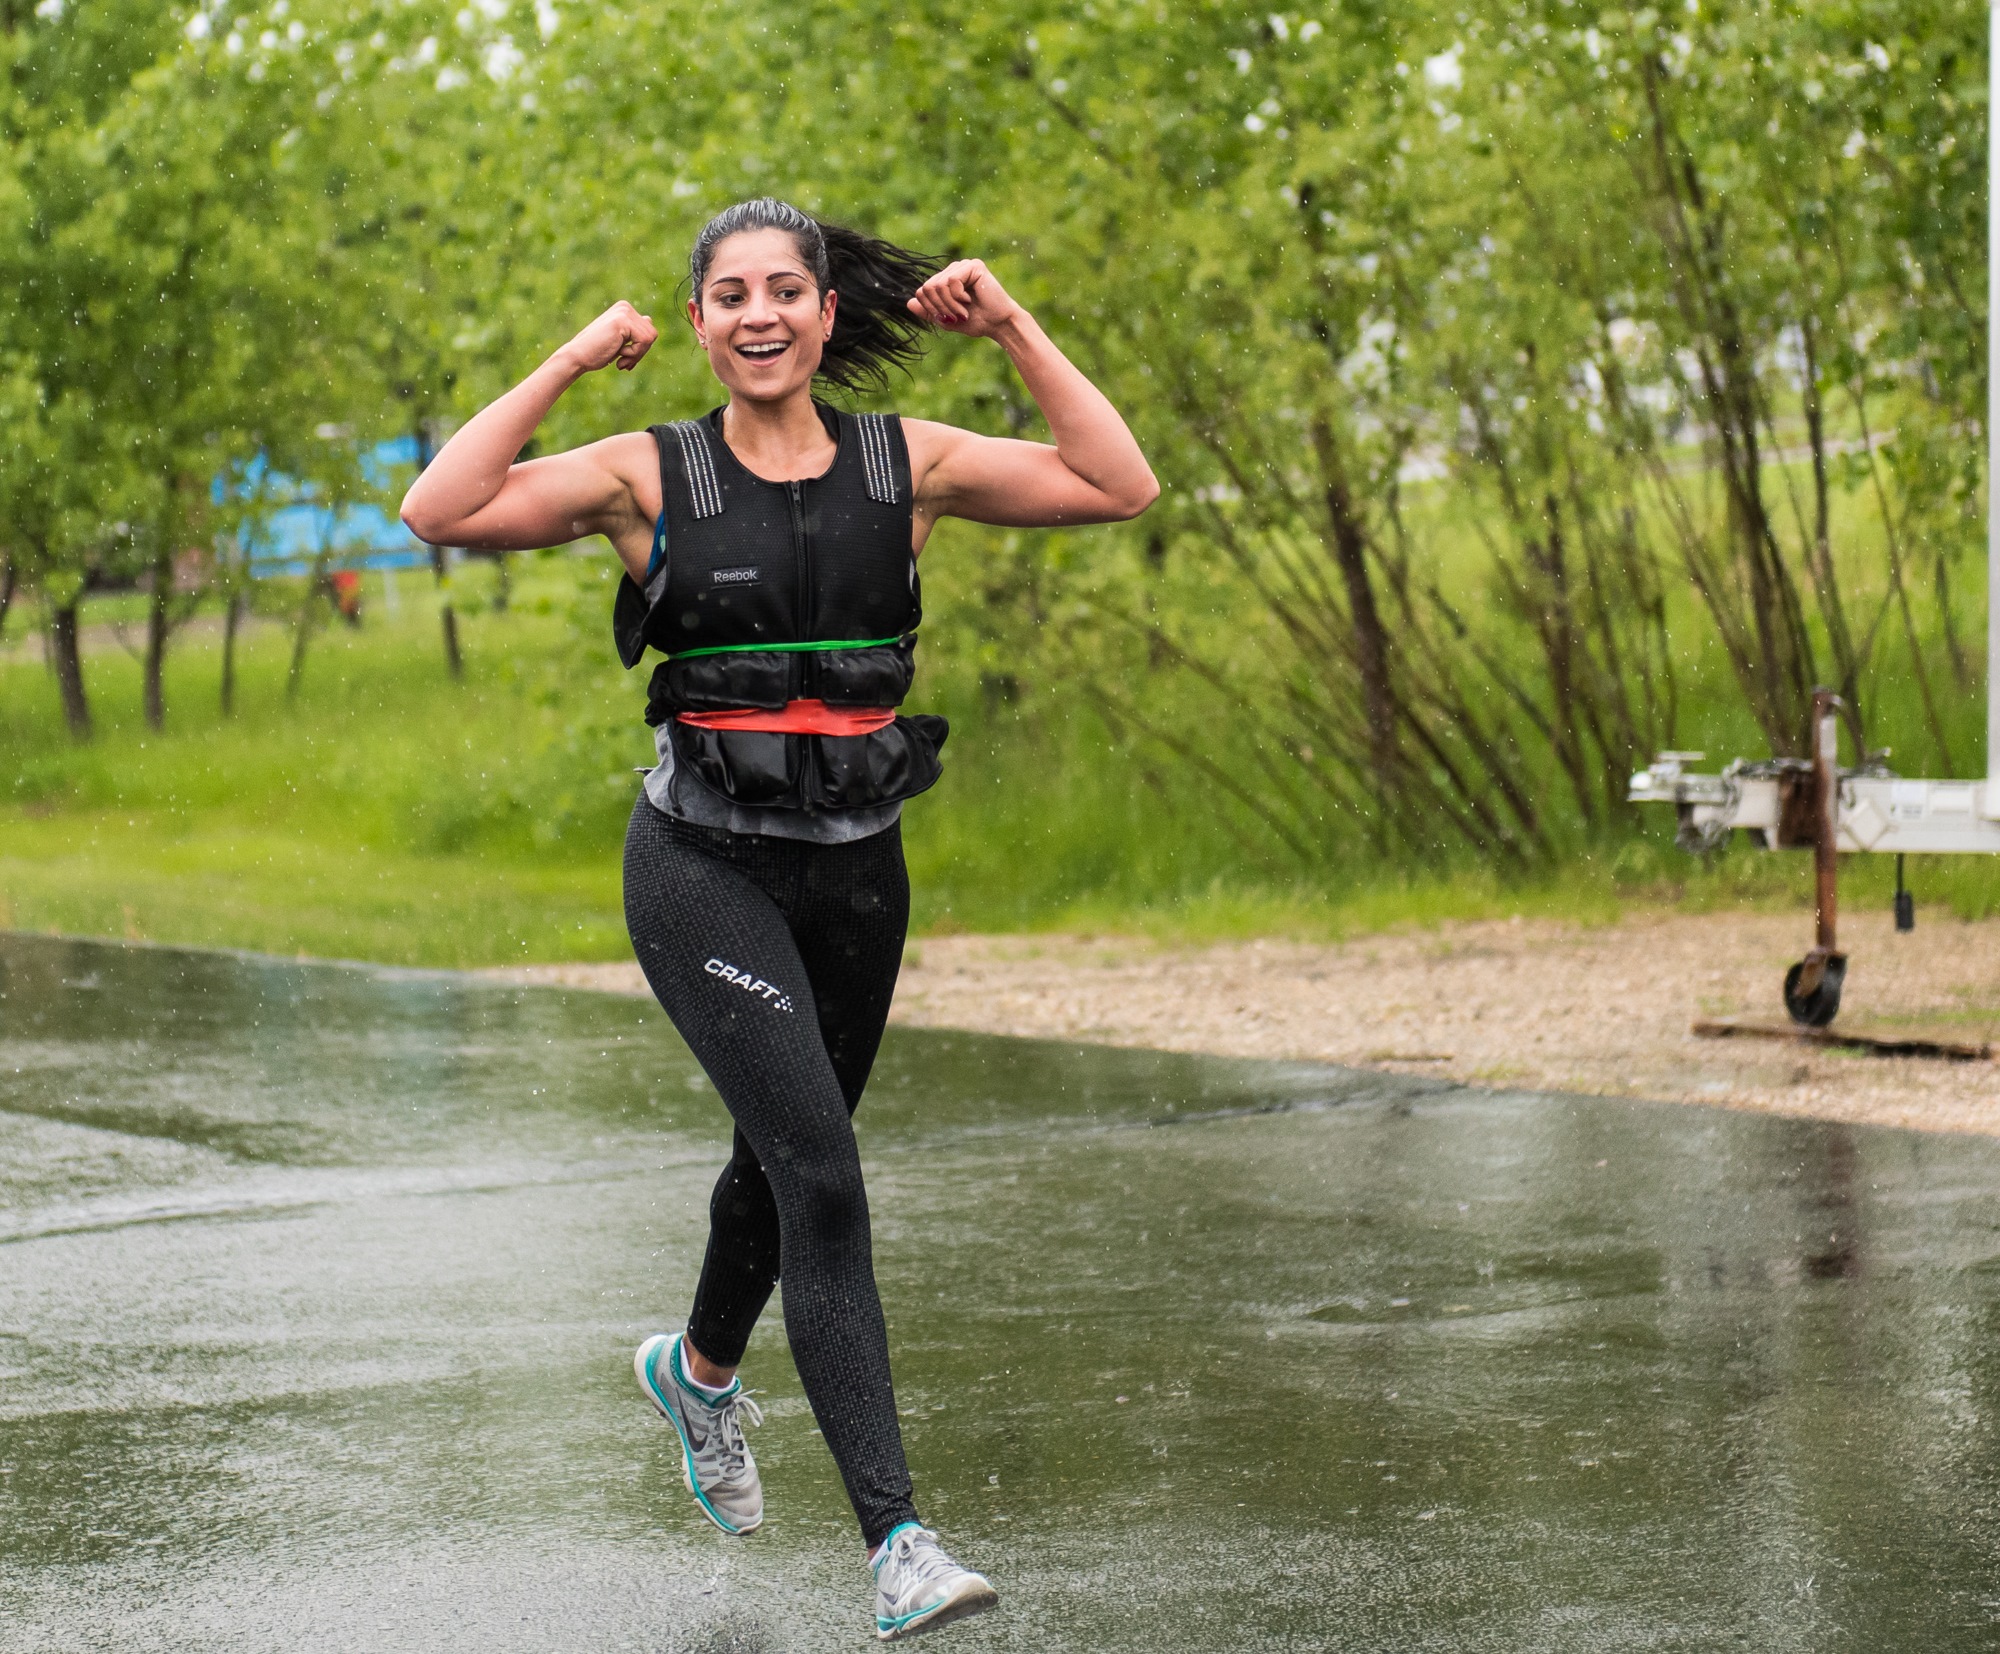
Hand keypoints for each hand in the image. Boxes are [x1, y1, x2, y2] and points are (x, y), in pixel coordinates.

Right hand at [560, 300, 658, 373]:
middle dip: (640, 352)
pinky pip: (644, 341)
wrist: (578, 356)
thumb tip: (649, 319)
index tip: (624, 358)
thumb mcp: (620, 340)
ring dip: (637, 355)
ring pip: (650, 338)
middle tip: (622, 360)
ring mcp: (624, 312)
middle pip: (652, 334)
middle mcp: (625, 307)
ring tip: (621, 359)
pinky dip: (634, 354)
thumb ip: (635, 330)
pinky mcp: (622, 321)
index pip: (649, 330)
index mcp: (624, 309)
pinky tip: (619, 354)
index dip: (640, 349)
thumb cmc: (598, 352)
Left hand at [907, 259, 1022, 338]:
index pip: (922, 290)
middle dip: (939, 307)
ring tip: (963, 311)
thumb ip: (929, 312)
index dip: (929, 308)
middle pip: (927, 287)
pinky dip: (958, 297)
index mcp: (946, 280)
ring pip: (938, 285)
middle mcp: (953, 270)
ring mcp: (963, 266)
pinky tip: (970, 300)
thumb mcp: (947, 319)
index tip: (946, 319)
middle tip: (955, 316)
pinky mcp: (973, 266)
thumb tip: (908, 303)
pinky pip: (951, 281)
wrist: (998, 325)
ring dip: (949, 305)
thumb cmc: (977, 322)